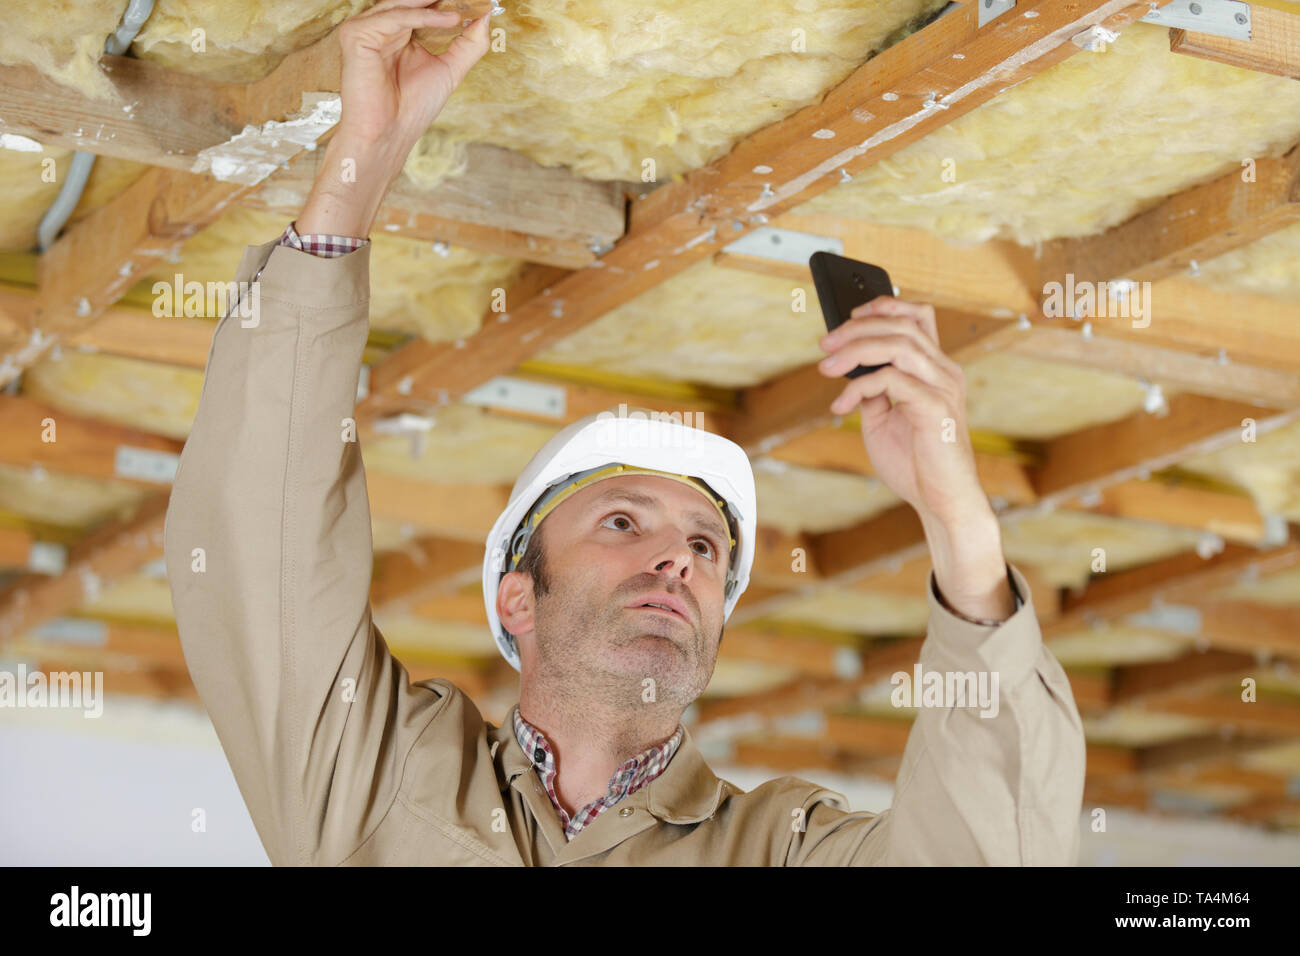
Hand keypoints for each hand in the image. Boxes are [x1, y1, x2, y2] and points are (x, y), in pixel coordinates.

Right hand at [298, 0, 489, 235]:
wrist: (390, 134)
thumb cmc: (413, 108)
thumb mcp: (450, 69)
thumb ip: (469, 43)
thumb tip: (485, 16)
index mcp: (396, 34)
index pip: (423, 8)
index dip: (450, 4)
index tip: (480, 2)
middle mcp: (379, 28)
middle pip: (413, 1)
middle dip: (444, 0)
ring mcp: (365, 29)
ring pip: (404, 3)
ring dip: (437, 3)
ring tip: (465, 4)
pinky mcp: (356, 35)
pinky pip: (396, 17)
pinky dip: (424, 16)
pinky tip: (451, 19)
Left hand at [817, 297, 1014, 619]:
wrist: (941, 501)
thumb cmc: (916, 463)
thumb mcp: (883, 419)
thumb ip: (872, 391)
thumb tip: (849, 369)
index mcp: (935, 370)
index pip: (918, 317)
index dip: (885, 305)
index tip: (849, 315)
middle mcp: (944, 372)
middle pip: (902, 324)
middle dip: (857, 328)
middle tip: (824, 344)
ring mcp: (942, 388)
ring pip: (899, 344)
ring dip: (855, 350)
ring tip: (826, 366)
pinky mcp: (935, 408)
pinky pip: (893, 380)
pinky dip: (861, 387)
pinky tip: (841, 405)